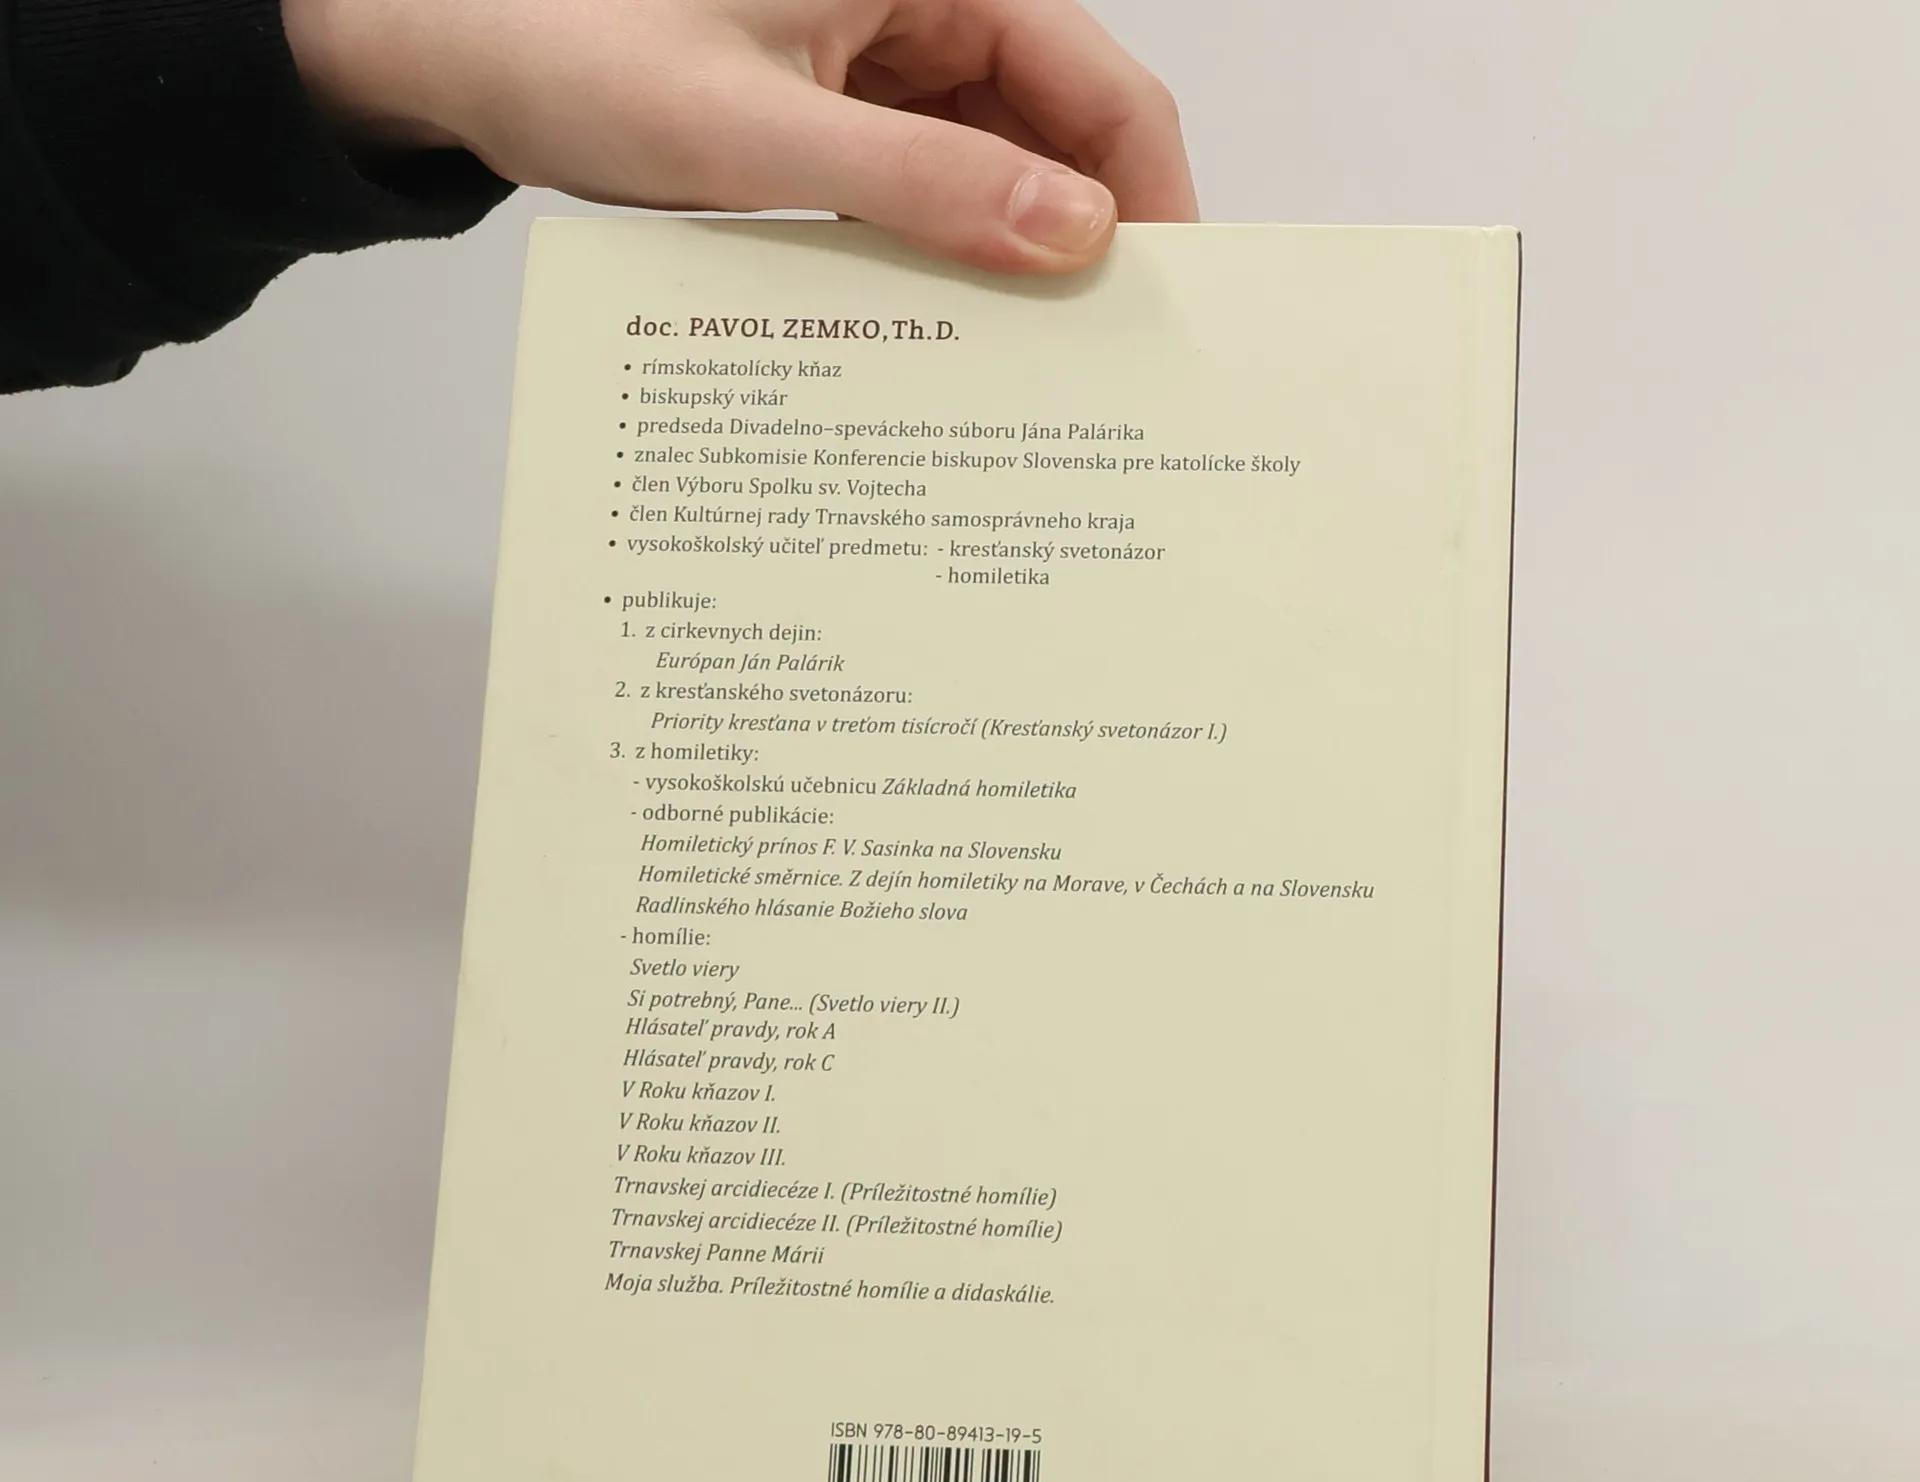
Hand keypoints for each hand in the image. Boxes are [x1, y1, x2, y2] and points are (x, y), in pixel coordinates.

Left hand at [282, 0, 1196, 274]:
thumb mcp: (750, 134)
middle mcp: (920, 4)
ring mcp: (881, 61)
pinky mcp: (839, 111)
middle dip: (1084, 237)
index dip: (1148, 195)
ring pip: (996, 163)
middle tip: (1103, 365)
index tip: (1170, 307)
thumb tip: (1070, 238)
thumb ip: (914, 184)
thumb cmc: (571, 49)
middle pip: (1060, 126)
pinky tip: (948, 328)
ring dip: (1011, 256)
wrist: (457, 49)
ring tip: (1034, 367)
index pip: (1097, 79)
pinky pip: (925, 182)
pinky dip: (942, 251)